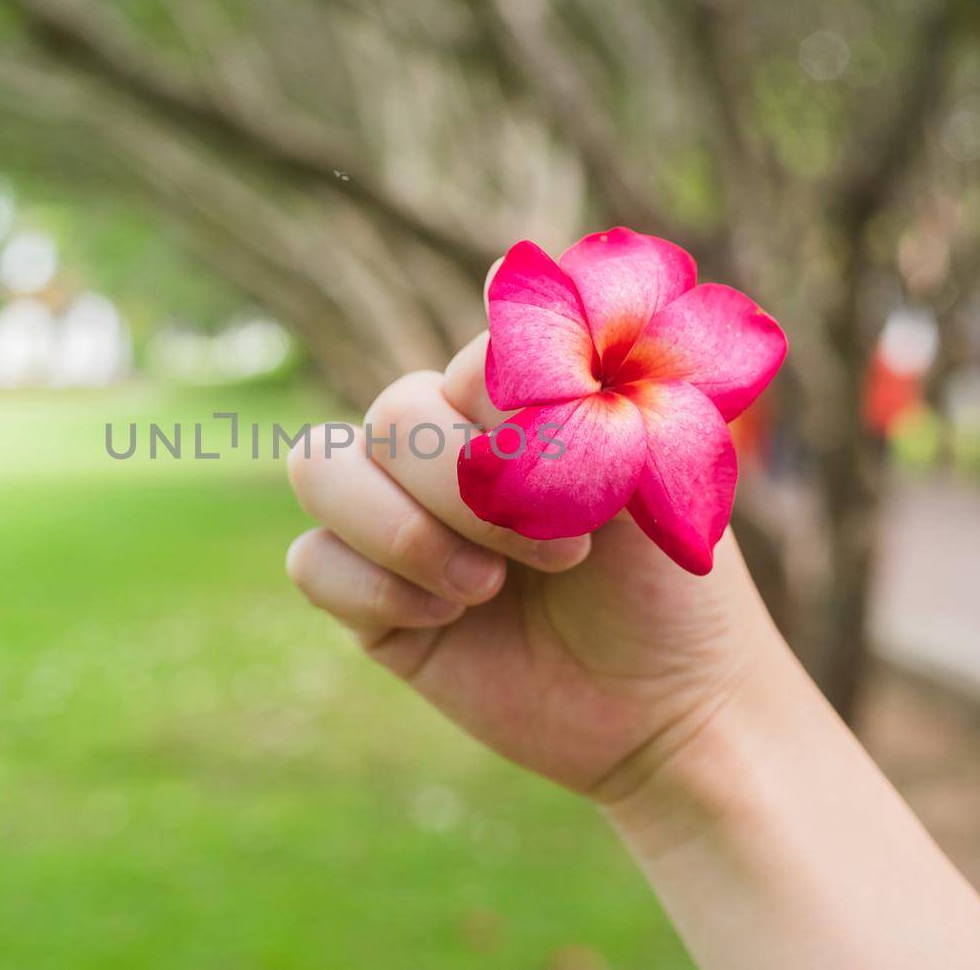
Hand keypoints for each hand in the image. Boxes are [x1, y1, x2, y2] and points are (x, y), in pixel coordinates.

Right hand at [285, 330, 772, 798]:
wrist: (666, 711)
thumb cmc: (668, 586)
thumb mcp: (637, 472)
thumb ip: (565, 380)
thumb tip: (497, 268)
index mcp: (508, 408)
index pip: (466, 367)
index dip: (514, 426)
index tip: (592, 485)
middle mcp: (441, 453)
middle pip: (390, 414)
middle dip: (465, 491)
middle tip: (558, 558)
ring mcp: (396, 523)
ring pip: (317, 466)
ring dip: (403, 530)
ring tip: (483, 588)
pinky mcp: (369, 601)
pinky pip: (311, 561)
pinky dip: (377, 590)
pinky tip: (446, 621)